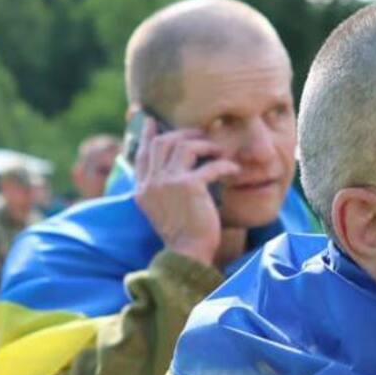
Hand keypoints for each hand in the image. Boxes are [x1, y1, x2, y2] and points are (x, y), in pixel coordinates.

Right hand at [132, 114, 239, 266]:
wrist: (188, 254)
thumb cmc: (183, 235)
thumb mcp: (164, 210)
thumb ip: (163, 189)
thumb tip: (174, 171)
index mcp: (143, 189)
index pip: (142, 153)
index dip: (148, 134)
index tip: (153, 120)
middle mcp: (151, 183)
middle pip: (162, 142)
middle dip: (184, 133)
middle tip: (202, 135)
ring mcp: (168, 182)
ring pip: (184, 146)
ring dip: (206, 145)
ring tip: (221, 151)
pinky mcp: (189, 186)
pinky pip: (209, 165)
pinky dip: (224, 165)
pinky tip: (234, 171)